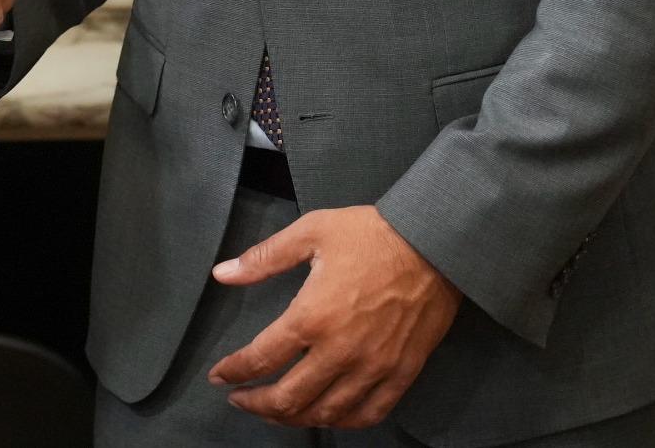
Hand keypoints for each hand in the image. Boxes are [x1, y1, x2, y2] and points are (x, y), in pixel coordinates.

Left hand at [206, 205, 460, 429]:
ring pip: (325, 413)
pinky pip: (367, 414)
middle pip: (288, 398)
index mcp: (311, 317)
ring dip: (293, 418)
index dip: (234, 371)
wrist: (435, 242)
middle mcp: (339, 352)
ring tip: (277, 410)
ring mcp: (372, 368)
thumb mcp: (312, 232)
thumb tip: (221, 274)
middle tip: (241, 398)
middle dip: (257, 403)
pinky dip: (341, 422)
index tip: (219, 375)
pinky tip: (327, 415)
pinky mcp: (401, 374)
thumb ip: (263, 258)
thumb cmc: (371, 234)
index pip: (261, 358)